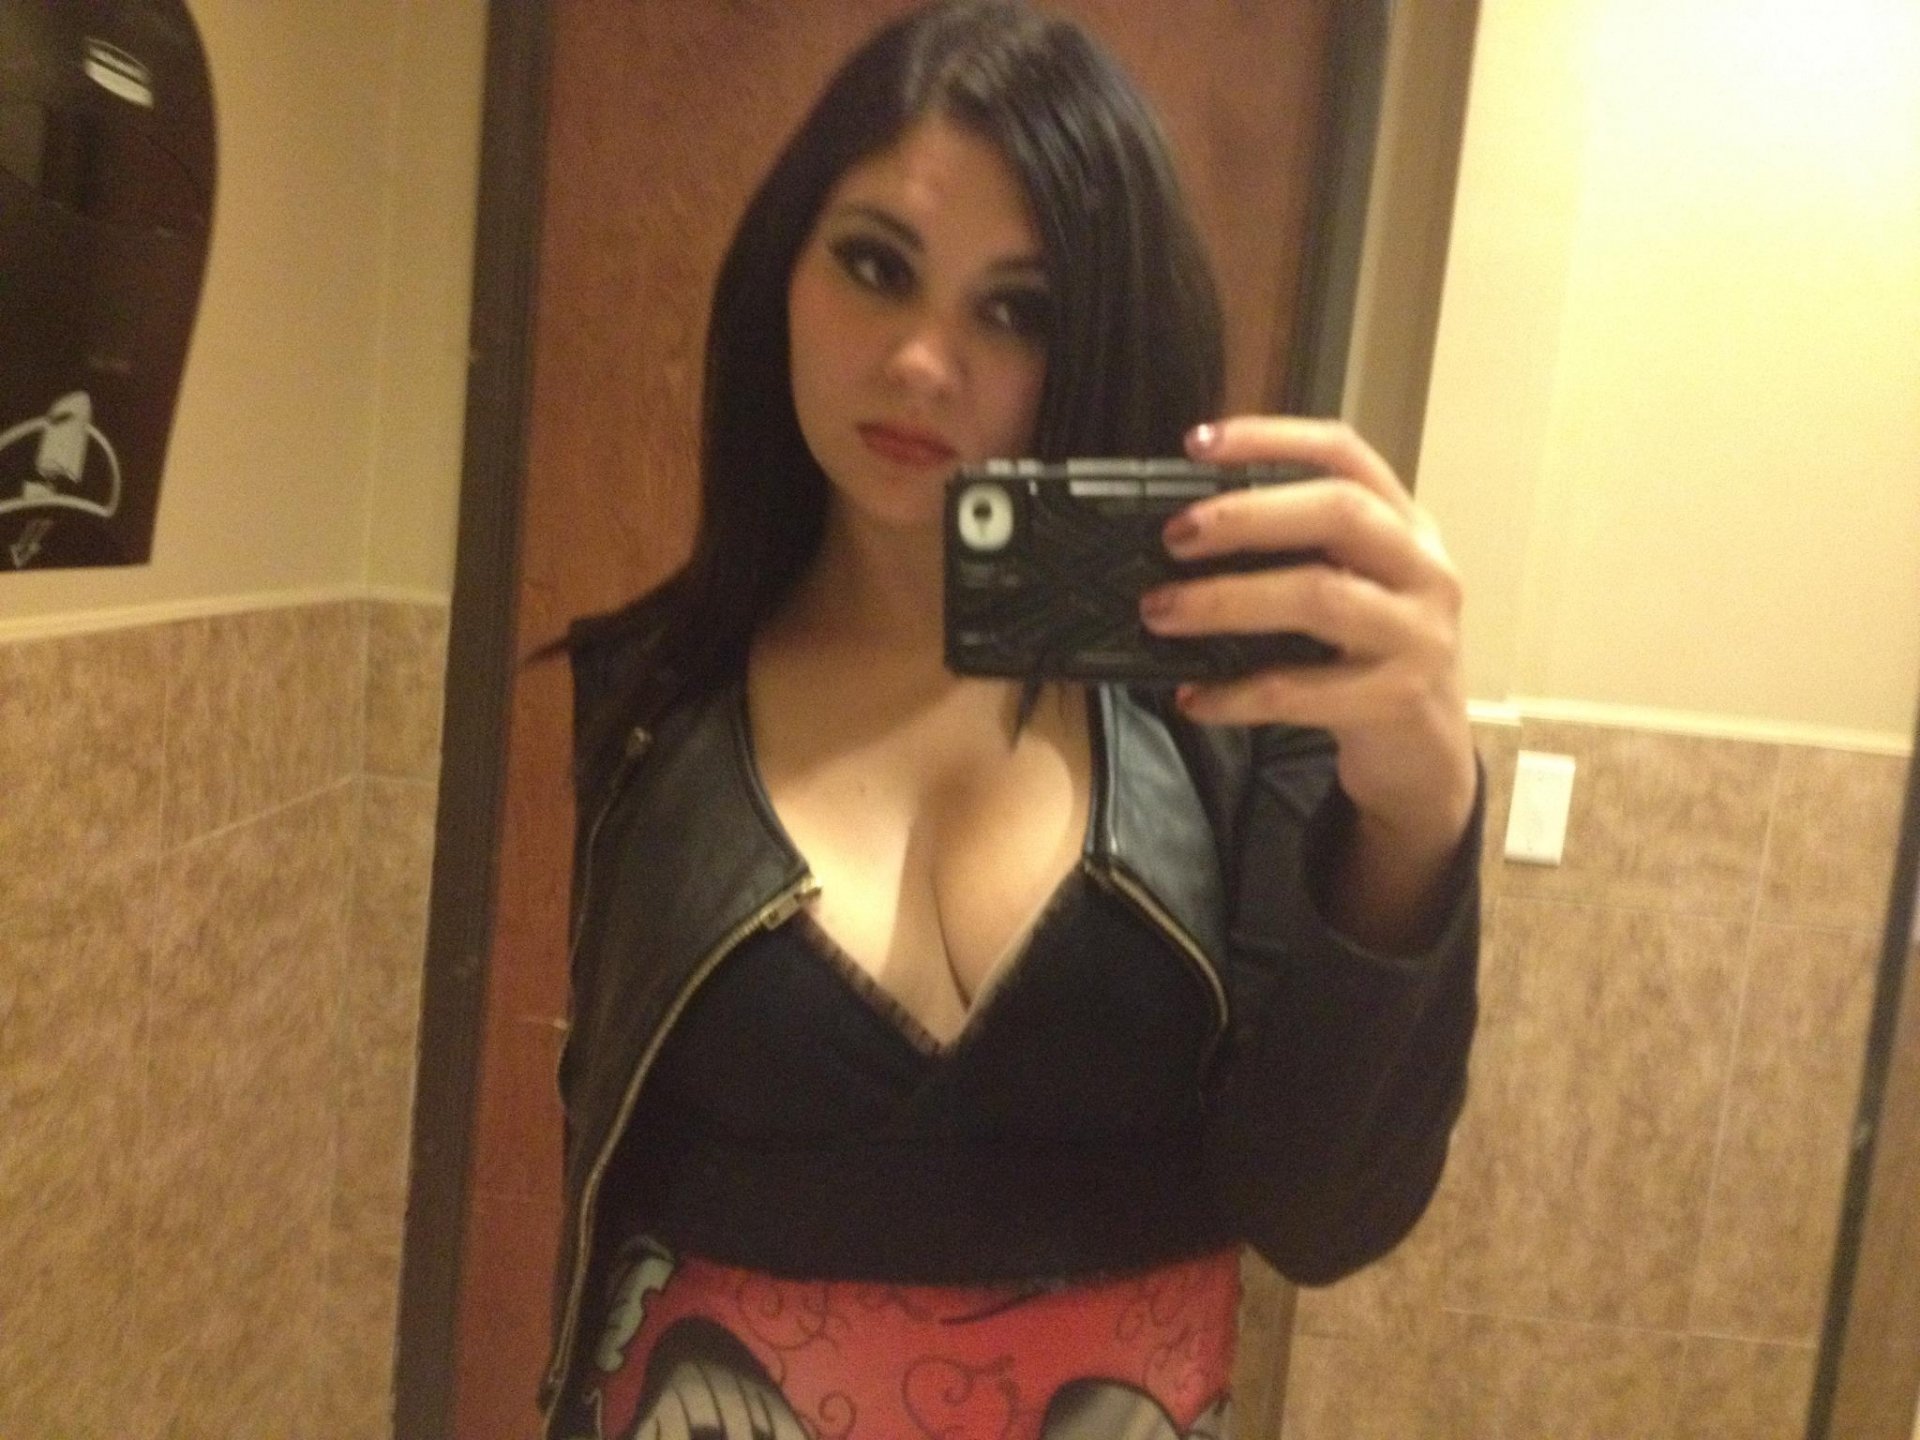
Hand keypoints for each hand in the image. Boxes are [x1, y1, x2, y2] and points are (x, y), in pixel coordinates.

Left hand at [1140, 417, 1476, 913]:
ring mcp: (1419, 635)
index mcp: (1406, 526)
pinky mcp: (1398, 700)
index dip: (1273, 437)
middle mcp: (1424, 569)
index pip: (1345, 455)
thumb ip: (1295, 556)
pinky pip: (1301, 691)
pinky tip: (1193, 698)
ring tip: (1160, 612)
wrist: (1425, 760)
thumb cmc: (1368, 660)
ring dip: (1227, 601)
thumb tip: (1181, 537)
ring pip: (1320, 597)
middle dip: (1247, 516)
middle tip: (1174, 536)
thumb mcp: (1352, 590)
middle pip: (1340, 512)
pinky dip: (1236, 695)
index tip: (1199, 443)